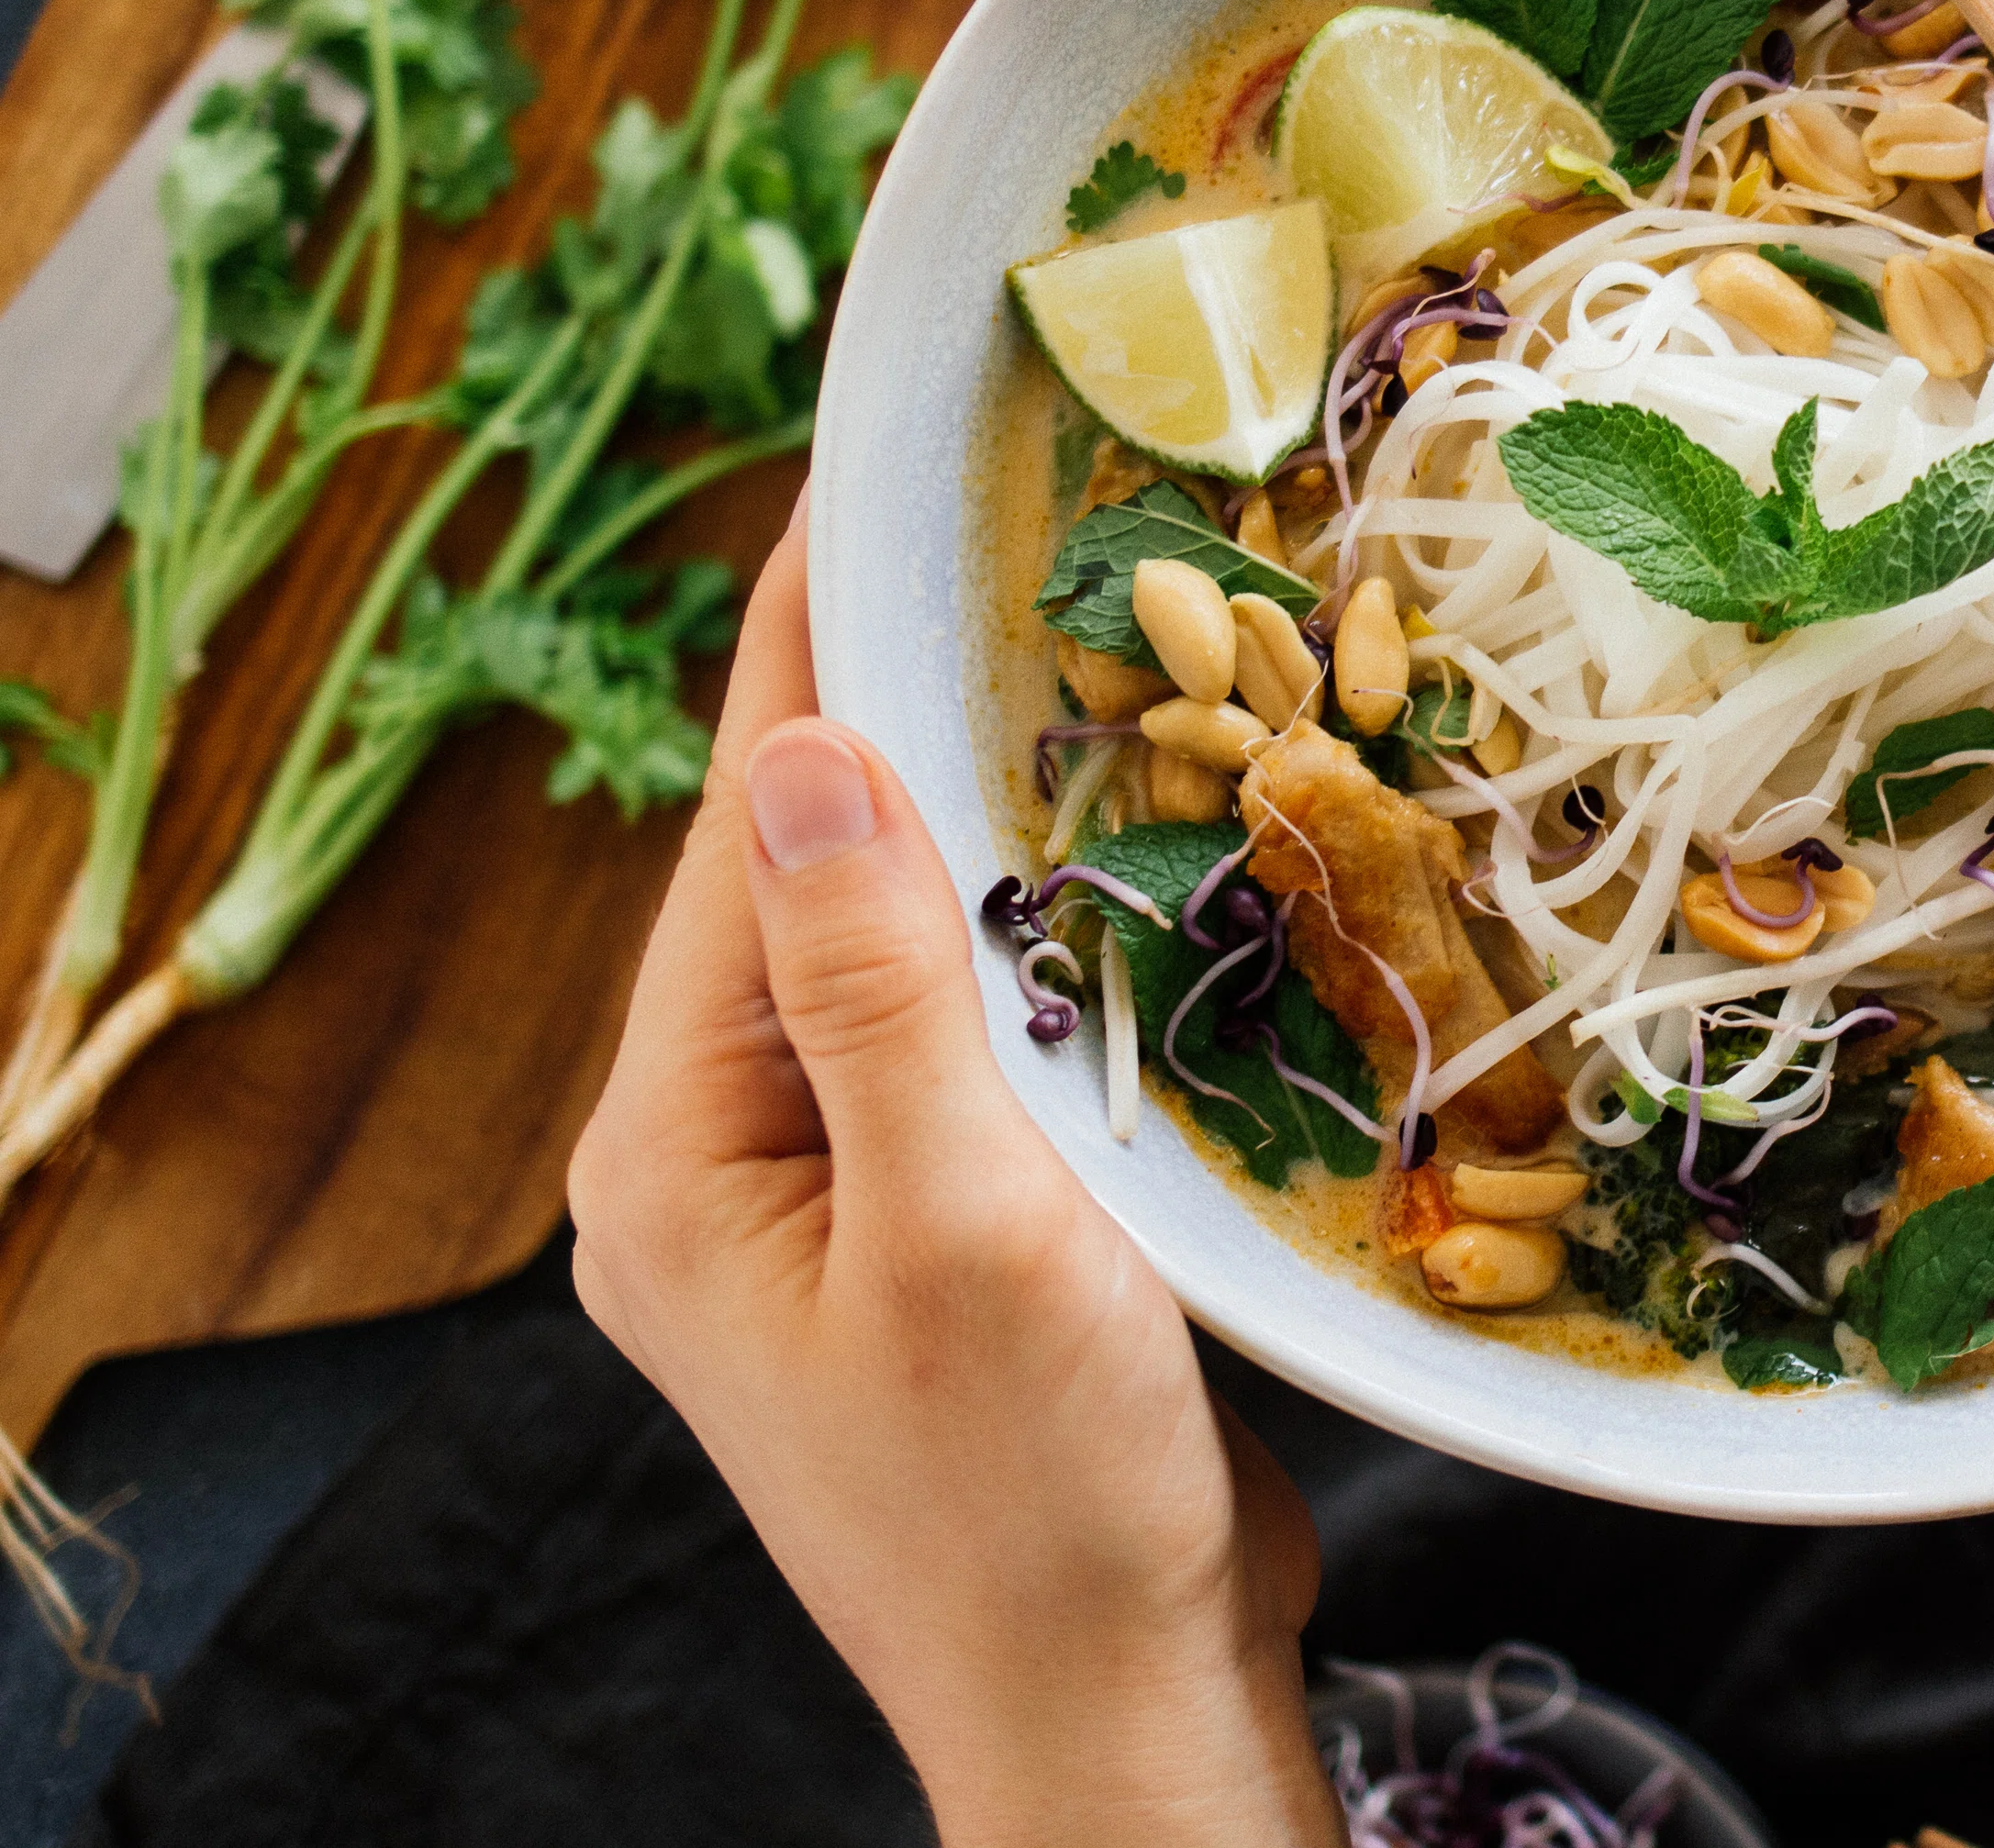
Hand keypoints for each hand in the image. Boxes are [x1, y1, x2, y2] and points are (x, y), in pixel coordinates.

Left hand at [570, 510, 1339, 1847]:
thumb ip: (877, 989)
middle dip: (901, 706)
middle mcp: (721, 1159)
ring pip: (890, 947)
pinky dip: (1033, 932)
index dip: (807, 648)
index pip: (742, 838)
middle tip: (1013, 531)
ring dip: (978, 816)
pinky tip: (1115, 856)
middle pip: (804, 878)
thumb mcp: (966, 1231)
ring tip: (1073, 648)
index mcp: (680, 1153)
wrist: (1119, 1712)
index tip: (870, 475)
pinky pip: (961, 1031)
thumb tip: (808, 747)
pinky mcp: (932, 1229)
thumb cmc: (1040, 1505)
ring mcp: (823, 1198)